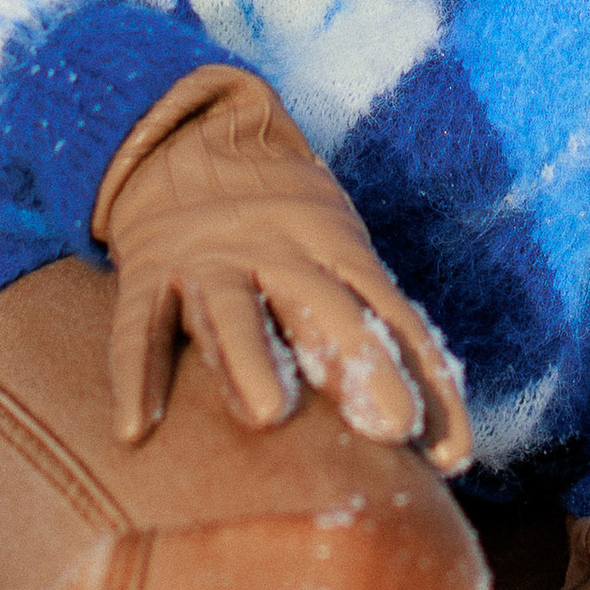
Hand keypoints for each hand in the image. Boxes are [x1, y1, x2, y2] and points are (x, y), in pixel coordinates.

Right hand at [92, 65, 472, 470]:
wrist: (187, 138)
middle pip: (322, 305)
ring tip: (267, 414)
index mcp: (335, 248)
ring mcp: (207, 261)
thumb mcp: (337, 254)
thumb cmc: (283, 227)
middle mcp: (275, 252)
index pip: (389, 315)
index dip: (424, 378)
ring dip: (249, 358)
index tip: (453, 451)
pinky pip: (139, 326)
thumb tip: (438, 440)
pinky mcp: (148, 273)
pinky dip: (136, 373)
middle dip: (358, 362)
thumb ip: (374, 332)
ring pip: (230, 309)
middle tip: (392, 425)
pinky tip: (136, 428)